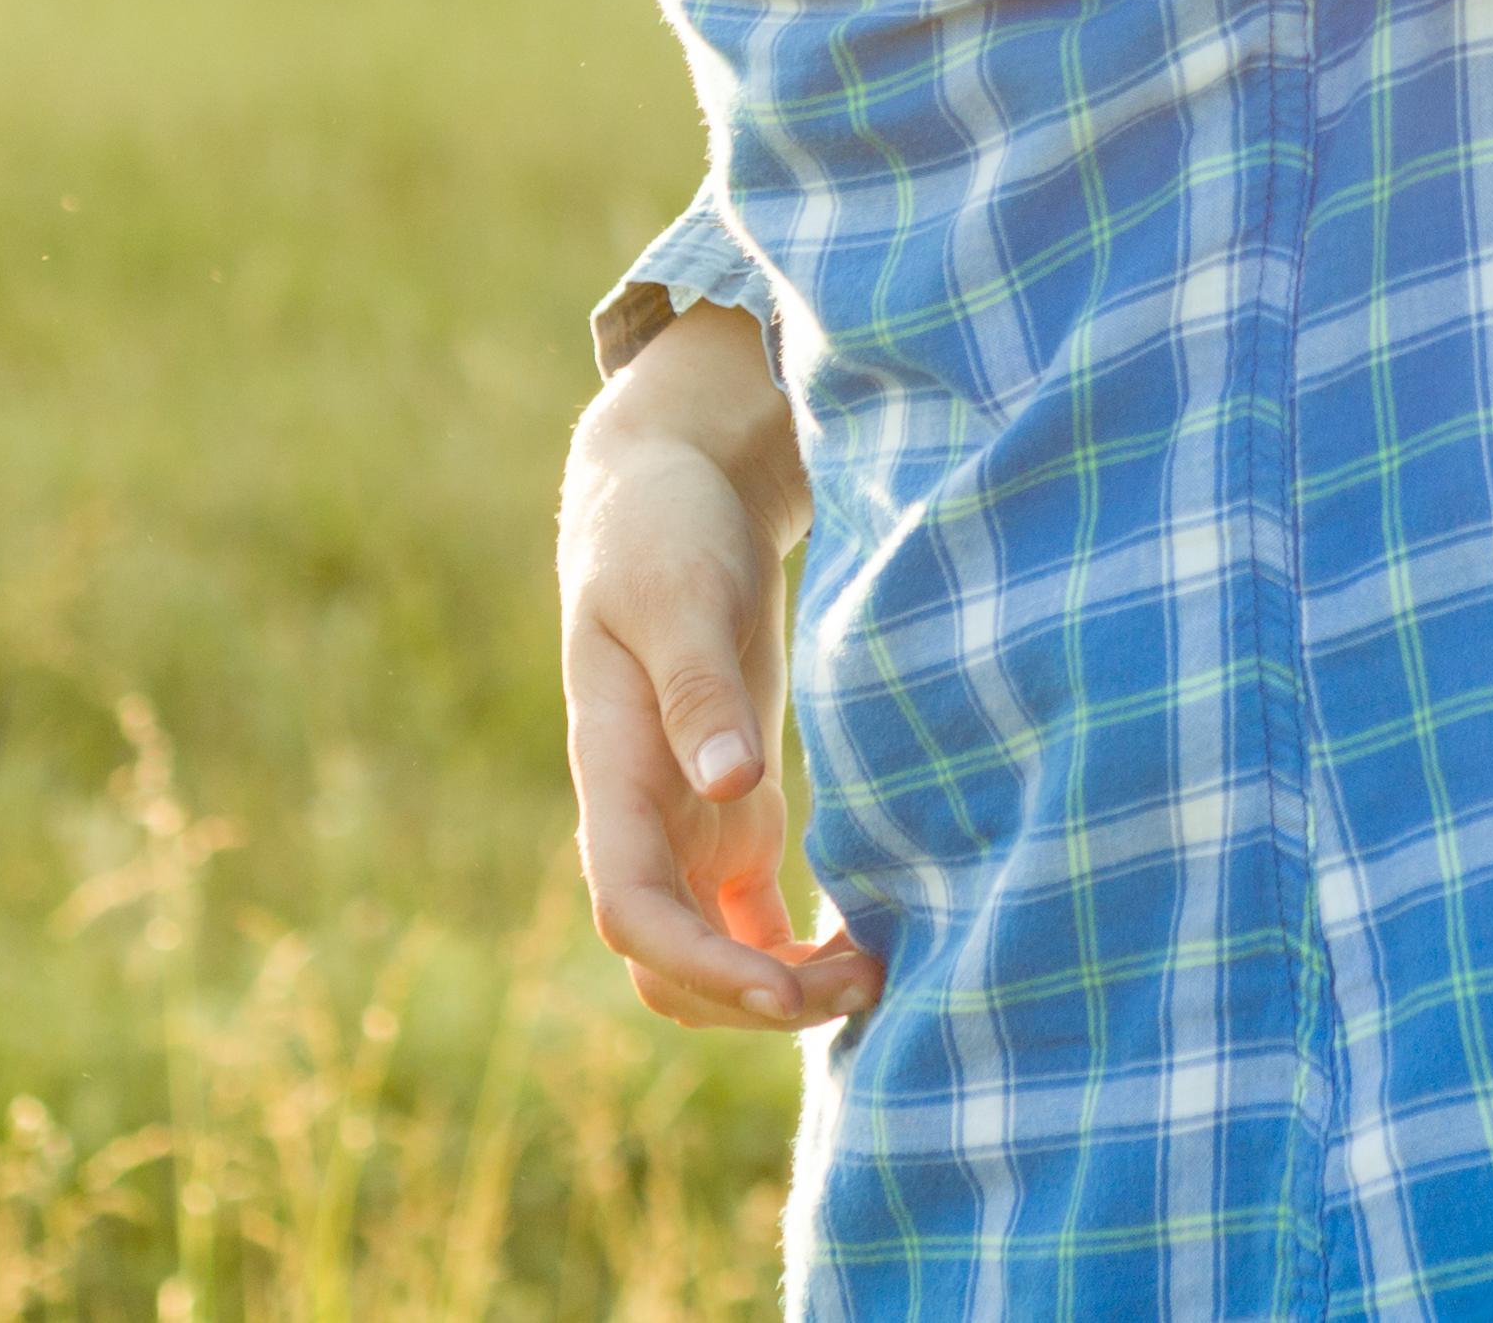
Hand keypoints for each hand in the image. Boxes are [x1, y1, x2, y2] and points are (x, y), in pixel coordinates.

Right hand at [563, 304, 877, 1030]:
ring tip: (882, 972)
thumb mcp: (679, 593)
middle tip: (867, 985)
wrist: (672, 491)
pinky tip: (872, 946)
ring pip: (713, 956)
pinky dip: (800, 954)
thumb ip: (698, 686)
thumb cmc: (667, 532)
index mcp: (611, 773)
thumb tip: (730, 781)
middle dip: (754, 1000)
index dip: (699, 967)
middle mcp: (642, 820)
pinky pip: (755, 923)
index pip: (630, 910)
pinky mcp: (731, 815)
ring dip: (781, 988)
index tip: (783, 991)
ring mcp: (685, 824)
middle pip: (672, 963)